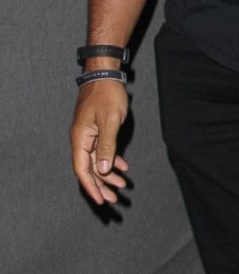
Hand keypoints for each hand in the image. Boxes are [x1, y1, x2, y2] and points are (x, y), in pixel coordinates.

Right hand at [70, 80, 129, 204]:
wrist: (105, 73)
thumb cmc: (107, 94)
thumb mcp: (109, 121)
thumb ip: (106, 146)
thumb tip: (103, 171)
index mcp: (80, 140)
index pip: (83, 170)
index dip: (91, 187)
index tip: (101, 200)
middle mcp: (81, 140)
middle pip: (89, 169)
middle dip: (102, 185)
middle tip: (115, 199)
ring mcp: (88, 135)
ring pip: (97, 161)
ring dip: (108, 174)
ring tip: (122, 185)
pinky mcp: (96, 130)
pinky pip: (102, 150)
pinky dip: (112, 159)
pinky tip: (123, 166)